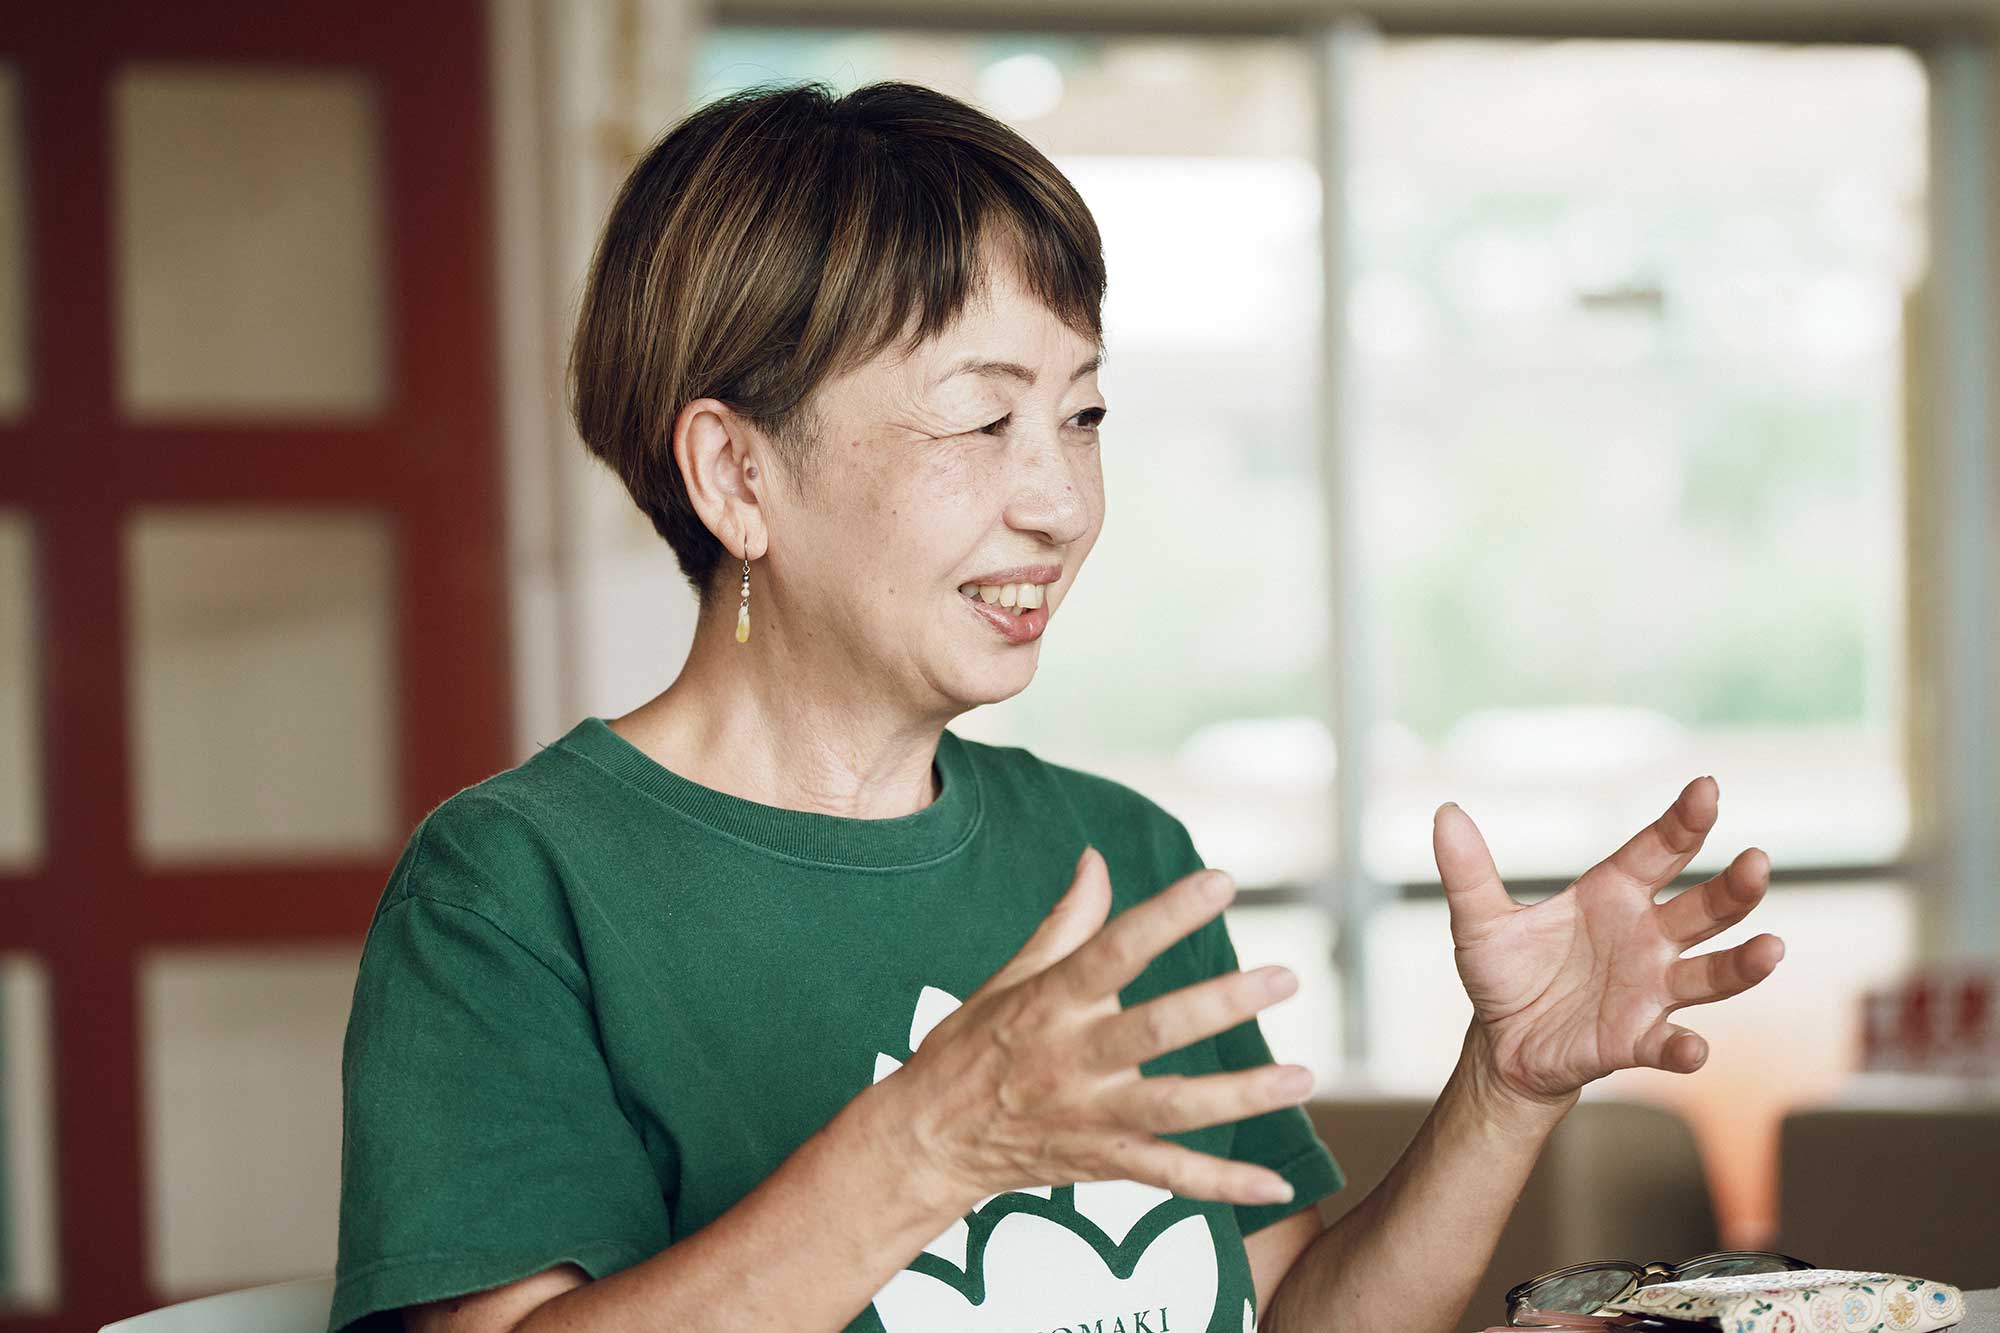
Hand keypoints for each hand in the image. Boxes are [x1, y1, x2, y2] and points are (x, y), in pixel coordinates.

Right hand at [881, 845, 1312, 1211]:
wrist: (927, 1142)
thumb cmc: (972, 1047)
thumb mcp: (1010, 978)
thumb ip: (1066, 922)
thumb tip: (1096, 859)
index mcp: (1050, 1002)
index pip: (1114, 950)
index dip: (1167, 915)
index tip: (1222, 881)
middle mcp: (1070, 1059)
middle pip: (1154, 1030)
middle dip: (1220, 1005)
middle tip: (1285, 977)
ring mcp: (1088, 1116)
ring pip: (1173, 1107)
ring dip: (1240, 1095)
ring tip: (1302, 1076)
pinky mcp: (1101, 1163)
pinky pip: (1169, 1177)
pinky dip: (1223, 1185)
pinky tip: (1276, 1184)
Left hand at [1436, 776, 1783, 1105]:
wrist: (1501, 1044)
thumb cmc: (1505, 974)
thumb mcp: (1480, 922)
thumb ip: (1468, 872)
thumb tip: (1444, 813)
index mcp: (1612, 895)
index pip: (1658, 850)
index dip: (1684, 822)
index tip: (1707, 789)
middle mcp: (1646, 938)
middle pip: (1702, 909)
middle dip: (1733, 889)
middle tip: (1757, 862)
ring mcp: (1649, 990)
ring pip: (1709, 974)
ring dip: (1741, 964)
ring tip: (1771, 948)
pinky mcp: (1636, 1040)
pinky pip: (1667, 1043)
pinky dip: (1682, 1047)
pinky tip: (1692, 1048)